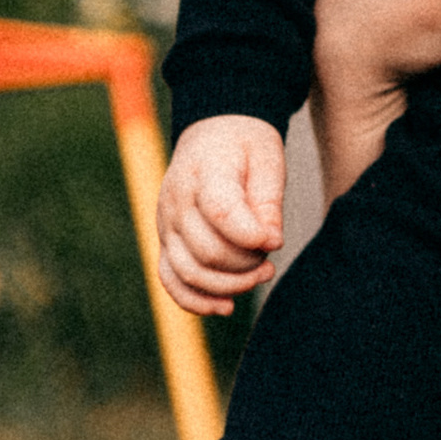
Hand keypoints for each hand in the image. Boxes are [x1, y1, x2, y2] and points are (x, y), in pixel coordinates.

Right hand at [157, 113, 285, 314]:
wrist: (213, 134)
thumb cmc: (245, 147)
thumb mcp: (268, 160)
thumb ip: (268, 202)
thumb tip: (271, 243)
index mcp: (205, 172)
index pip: (220, 212)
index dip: (250, 235)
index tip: (275, 240)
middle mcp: (177, 201)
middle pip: (208, 251)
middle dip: (247, 264)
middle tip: (270, 257)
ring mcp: (166, 223)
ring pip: (190, 272)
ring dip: (230, 285)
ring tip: (261, 274)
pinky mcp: (165, 241)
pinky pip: (171, 280)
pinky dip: (196, 300)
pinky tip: (226, 306)